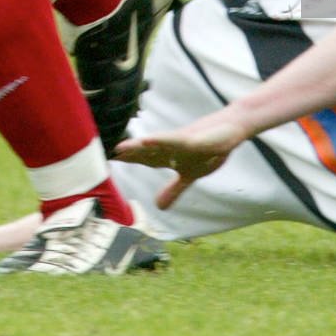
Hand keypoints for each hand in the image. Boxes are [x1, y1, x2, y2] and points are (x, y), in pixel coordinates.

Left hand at [114, 109, 250, 209]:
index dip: (127, 160)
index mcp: (170, 156)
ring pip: (156, 144)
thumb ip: (174, 189)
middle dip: (126, 154)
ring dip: (138, 146)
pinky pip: (174, 140)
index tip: (106, 160)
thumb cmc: (210, 149)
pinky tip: (146, 140)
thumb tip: (158, 207)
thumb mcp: (190, 176)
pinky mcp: (194, 138)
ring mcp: (182, 141)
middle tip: (103, 154)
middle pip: (145, 151)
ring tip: (119, 148)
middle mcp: (171, 147)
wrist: (232, 129)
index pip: (145, 159)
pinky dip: (160, 140)